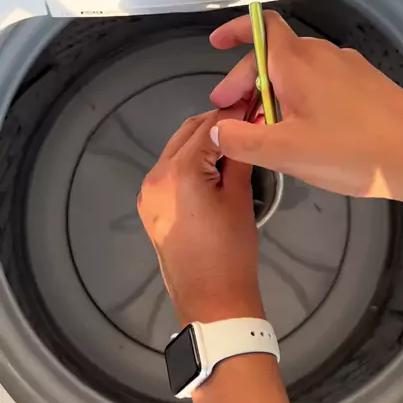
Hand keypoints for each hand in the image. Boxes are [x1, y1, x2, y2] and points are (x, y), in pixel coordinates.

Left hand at [137, 109, 263, 326]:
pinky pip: (169, 170)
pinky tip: (212, 163)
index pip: (209, 127)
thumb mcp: (240, 197)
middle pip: (187, 133)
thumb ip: (240, 154)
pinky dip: (189, 160)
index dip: (234, 112)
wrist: (211, 302)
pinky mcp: (149, 205)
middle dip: (215, 123)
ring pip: (176, 149)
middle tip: (245, 118)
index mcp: (179, 171)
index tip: (253, 101)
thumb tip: (250, 123)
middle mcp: (156, 175)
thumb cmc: (231, 252)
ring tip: (233, 140)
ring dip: (201, 140)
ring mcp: (148, 191)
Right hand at [209, 11, 402, 208]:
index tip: (216, 44)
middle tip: (233, 115)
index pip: (259, 26)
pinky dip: (301, 98)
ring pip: (297, 71)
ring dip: (274, 93)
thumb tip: (219, 130)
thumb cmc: (353, 151)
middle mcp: (321, 55)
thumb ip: (243, 140)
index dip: (235, 29)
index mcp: (296, 62)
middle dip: (247, 82)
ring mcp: (346, 67)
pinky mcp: (364, 83)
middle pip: (272, 55)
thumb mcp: (285, 152)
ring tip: (266, 131)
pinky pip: (321, 81)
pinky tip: (304, 132)